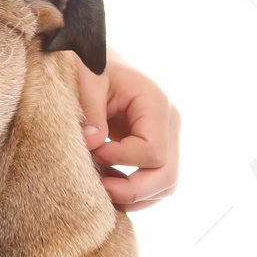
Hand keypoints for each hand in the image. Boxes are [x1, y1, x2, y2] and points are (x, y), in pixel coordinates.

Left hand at [75, 51, 179, 211]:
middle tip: (98, 189)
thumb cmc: (93, 64)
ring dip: (135, 196)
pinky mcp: (157, 148)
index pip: (152, 152)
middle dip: (132, 190)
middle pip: (167, 176)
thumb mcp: (87, 77)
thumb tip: (92, 143)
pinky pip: (155, 182)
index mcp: (156, 104)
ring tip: (101, 190)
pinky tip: (107, 186)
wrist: (101, 59)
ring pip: (166, 185)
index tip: (92, 151)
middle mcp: (170, 124)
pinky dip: (134, 193)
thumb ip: (90, 109)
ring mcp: (167, 138)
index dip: (120, 159)